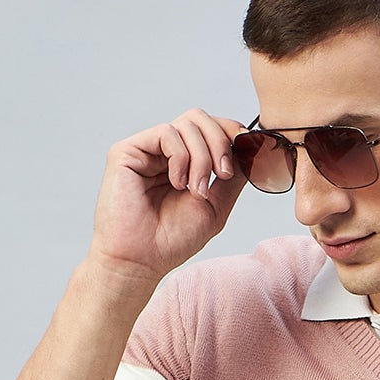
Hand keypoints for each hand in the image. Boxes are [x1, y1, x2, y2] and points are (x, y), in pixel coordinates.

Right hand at [89, 109, 245, 283]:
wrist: (141, 261)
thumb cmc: (171, 241)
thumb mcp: (215, 207)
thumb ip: (233, 178)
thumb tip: (252, 150)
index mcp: (182, 162)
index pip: (209, 128)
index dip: (230, 131)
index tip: (245, 150)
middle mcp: (163, 152)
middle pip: (199, 118)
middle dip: (220, 142)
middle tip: (224, 174)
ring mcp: (145, 149)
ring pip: (187, 124)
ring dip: (202, 158)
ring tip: (196, 190)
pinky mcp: (127, 151)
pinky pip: (166, 133)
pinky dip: (181, 158)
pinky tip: (177, 183)